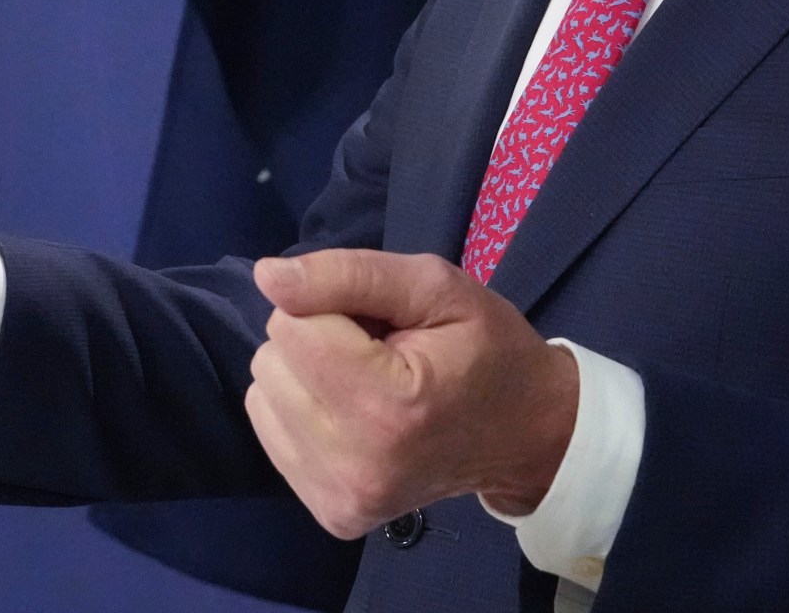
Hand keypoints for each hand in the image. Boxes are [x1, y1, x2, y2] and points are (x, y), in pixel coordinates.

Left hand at [244, 249, 578, 539]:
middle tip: (379, 355)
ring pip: (262, 394)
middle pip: (272, 361)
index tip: (380, 325)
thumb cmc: (486, 351)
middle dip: (316, 342)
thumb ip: (349, 274)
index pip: (291, 325)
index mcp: (390, 406)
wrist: (526, 437)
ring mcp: (342, 499)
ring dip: (306, 377)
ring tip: (368, 383)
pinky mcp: (332, 514)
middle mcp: (357, 465)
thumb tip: (267, 276)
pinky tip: (353, 415)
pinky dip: (302, 411)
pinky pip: (270, 430)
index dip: (330, 307)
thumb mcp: (435, 287)